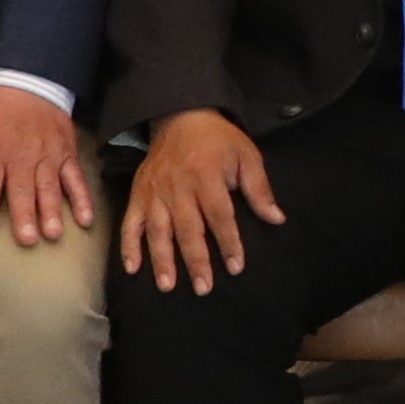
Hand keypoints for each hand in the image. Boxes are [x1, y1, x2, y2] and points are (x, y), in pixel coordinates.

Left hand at [0, 82, 92, 247]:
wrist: (25, 80)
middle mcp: (20, 155)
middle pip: (21, 190)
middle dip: (24, 216)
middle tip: (27, 240)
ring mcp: (47, 154)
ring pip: (49, 186)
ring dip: (52, 211)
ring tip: (53, 234)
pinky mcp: (66, 152)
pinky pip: (75, 177)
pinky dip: (82, 198)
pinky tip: (85, 219)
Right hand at [118, 110, 282, 291]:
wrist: (180, 115)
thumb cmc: (218, 140)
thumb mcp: (246, 155)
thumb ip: (259, 188)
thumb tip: (276, 219)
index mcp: (207, 175)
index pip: (219, 214)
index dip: (228, 241)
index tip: (235, 267)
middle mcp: (178, 186)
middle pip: (187, 227)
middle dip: (195, 259)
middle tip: (203, 287)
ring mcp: (155, 191)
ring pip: (157, 229)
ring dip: (161, 259)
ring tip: (168, 286)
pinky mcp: (138, 193)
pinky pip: (130, 222)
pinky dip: (128, 246)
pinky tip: (132, 269)